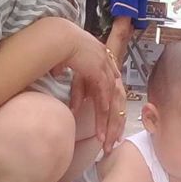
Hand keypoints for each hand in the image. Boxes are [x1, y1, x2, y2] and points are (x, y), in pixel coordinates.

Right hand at [60, 30, 120, 148]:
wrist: (63, 38)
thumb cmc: (66, 53)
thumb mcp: (75, 77)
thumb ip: (78, 91)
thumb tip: (75, 107)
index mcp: (107, 69)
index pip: (114, 98)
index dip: (113, 117)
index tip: (111, 134)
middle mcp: (110, 70)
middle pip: (117, 103)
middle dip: (114, 126)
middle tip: (111, 143)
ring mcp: (106, 70)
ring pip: (111, 102)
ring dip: (107, 122)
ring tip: (104, 140)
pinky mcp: (98, 70)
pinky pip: (102, 93)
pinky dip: (103, 107)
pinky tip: (101, 121)